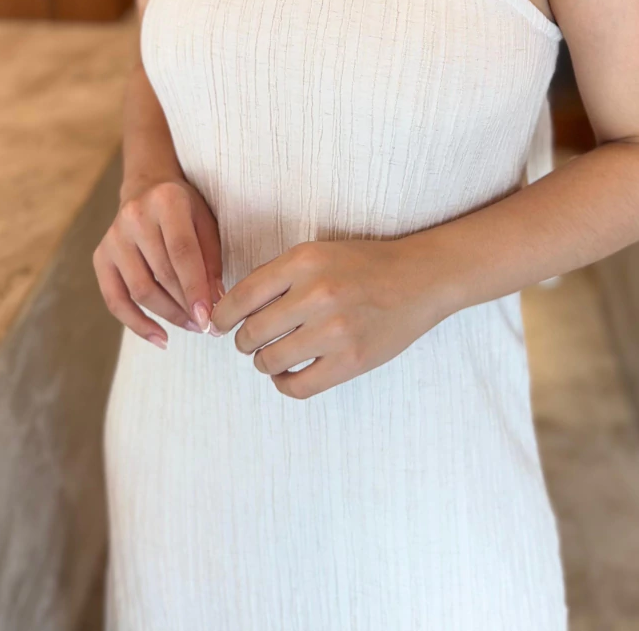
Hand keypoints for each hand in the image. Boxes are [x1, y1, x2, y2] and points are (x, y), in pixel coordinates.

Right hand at [93, 178, 225, 348]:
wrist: (146, 187)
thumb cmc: (184, 208)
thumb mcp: (205, 221)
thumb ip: (211, 259)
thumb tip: (214, 302)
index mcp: (166, 200)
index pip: (181, 252)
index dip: (195, 288)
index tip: (208, 317)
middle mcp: (134, 216)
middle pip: (161, 274)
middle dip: (186, 305)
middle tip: (207, 325)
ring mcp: (113, 237)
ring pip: (140, 290)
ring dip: (168, 315)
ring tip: (191, 326)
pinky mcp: (101, 256)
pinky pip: (115, 299)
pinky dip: (137, 323)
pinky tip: (160, 337)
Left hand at [209, 237, 449, 398]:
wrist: (419, 279)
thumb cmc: (365, 265)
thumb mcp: (318, 254)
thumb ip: (278, 277)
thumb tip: (230, 310)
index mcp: (304, 260)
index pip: (241, 296)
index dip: (222, 316)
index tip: (219, 325)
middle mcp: (316, 293)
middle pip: (251, 333)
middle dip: (244, 342)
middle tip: (250, 342)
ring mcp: (335, 330)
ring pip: (269, 361)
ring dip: (263, 362)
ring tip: (272, 355)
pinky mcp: (351, 360)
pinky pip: (297, 386)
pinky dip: (283, 383)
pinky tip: (287, 374)